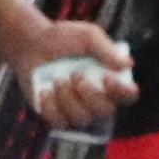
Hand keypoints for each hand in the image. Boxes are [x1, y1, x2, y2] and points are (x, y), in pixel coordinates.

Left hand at [0, 0, 135, 123]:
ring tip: (57, 79)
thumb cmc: (63, 39)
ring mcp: (76, 110)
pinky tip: (45, 90)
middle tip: (75, 75)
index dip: (122, 93)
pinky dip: (51, 106)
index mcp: (110, 80)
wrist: (31, 45)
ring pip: (81, 119)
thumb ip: (106, 49)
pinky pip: (59, 123)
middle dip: (90, 95)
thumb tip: (128, 65)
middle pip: (105, 111)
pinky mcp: (56, 116)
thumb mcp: (86, 36)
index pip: (128, 96)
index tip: (107, 78)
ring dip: (68, 98)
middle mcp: (97, 99)